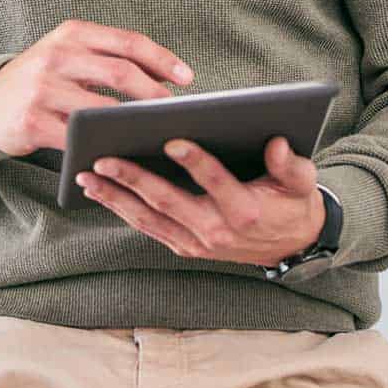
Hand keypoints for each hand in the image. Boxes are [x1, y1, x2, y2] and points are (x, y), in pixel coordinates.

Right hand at [0, 20, 191, 157]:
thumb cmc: (43, 79)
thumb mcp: (69, 55)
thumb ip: (107, 60)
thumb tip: (164, 81)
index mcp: (72, 34)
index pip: (128, 42)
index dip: (163, 59)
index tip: (189, 78)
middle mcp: (56, 56)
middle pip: (120, 73)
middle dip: (155, 94)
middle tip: (176, 113)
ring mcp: (42, 89)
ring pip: (102, 109)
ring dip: (132, 124)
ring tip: (152, 134)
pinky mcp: (31, 122)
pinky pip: (77, 138)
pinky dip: (102, 146)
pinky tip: (119, 153)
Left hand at [77, 135, 323, 265]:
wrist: (291, 247)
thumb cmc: (293, 204)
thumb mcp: (301, 182)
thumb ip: (290, 164)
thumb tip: (275, 142)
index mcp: (246, 211)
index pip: (216, 183)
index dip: (195, 162)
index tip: (171, 140)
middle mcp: (216, 232)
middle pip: (168, 202)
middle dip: (133, 180)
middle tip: (102, 159)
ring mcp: (197, 243)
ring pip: (149, 219)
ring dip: (115, 198)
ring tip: (86, 177)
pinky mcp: (184, 247)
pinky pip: (148, 228)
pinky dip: (122, 210)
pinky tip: (100, 192)